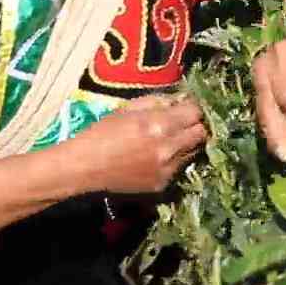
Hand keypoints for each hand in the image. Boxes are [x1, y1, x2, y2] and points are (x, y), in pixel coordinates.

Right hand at [69, 94, 207, 194]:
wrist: (83, 168)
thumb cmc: (101, 134)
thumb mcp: (128, 108)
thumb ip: (159, 101)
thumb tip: (181, 99)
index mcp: (159, 125)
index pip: (196, 113)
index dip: (192, 108)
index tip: (185, 108)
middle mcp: (169, 148)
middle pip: (201, 134)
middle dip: (195, 126)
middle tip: (183, 124)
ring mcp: (168, 169)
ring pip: (194, 152)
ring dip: (187, 144)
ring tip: (170, 140)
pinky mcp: (163, 184)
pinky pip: (180, 168)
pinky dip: (175, 161)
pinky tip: (158, 157)